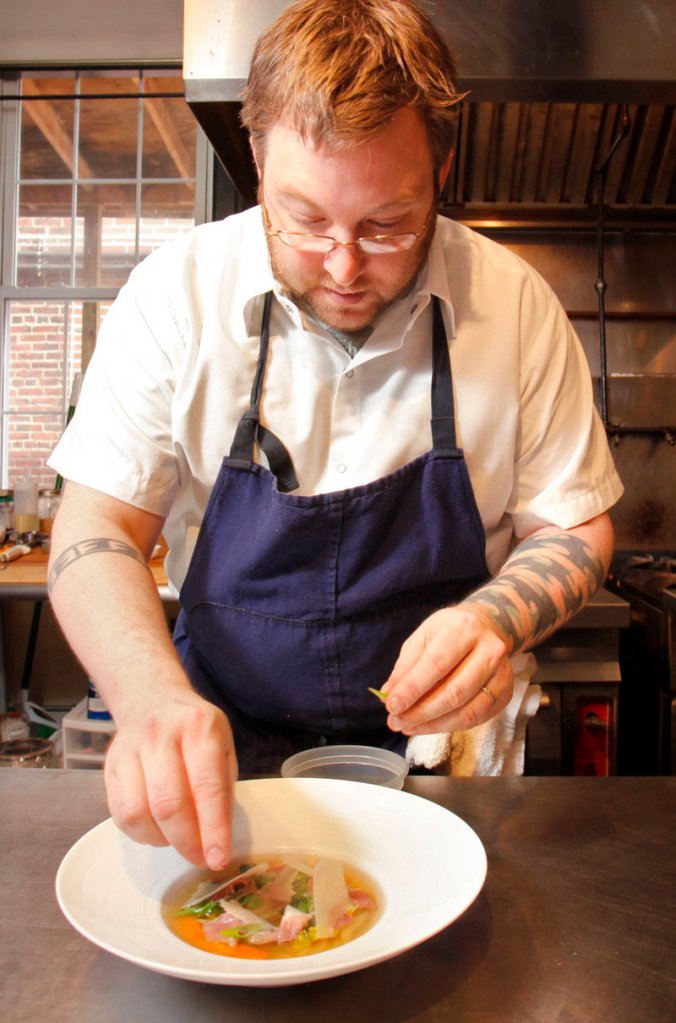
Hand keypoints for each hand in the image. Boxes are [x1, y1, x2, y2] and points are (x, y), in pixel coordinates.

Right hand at [104, 691, 237, 869]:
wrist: (152, 698)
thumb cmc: (195, 730)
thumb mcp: (223, 746)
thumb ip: (222, 789)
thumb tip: (217, 840)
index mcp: (199, 728)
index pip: (207, 785)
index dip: (213, 828)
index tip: (219, 859)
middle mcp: (161, 736)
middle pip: (168, 803)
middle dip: (186, 842)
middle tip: (201, 858)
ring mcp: (130, 750)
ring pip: (138, 812)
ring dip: (161, 840)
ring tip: (178, 840)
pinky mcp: (110, 767)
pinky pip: (120, 814)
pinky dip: (140, 833)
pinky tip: (157, 830)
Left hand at [382, 605, 512, 734]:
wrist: (487, 626)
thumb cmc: (449, 631)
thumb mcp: (423, 637)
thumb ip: (406, 666)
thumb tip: (389, 695)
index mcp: (463, 629)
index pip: (436, 664)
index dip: (412, 689)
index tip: (392, 706)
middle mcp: (489, 650)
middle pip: (454, 692)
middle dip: (421, 713)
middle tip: (396, 722)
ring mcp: (502, 673)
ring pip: (467, 711)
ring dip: (433, 725)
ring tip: (409, 727)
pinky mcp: (506, 692)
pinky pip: (477, 719)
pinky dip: (450, 727)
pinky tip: (430, 725)